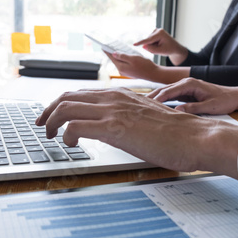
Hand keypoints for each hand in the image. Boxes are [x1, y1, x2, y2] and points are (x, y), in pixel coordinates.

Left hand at [36, 88, 237, 177]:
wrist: (194, 136)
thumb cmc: (176, 133)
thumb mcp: (147, 118)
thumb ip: (128, 117)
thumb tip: (115, 127)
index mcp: (121, 95)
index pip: (81, 93)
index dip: (62, 104)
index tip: (53, 116)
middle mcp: (114, 98)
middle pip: (67, 97)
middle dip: (49, 111)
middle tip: (43, 125)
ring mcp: (113, 111)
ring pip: (66, 108)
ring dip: (52, 122)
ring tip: (51, 136)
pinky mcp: (114, 128)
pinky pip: (75, 127)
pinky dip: (66, 136)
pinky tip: (70, 144)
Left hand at [105, 51, 160, 80]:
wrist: (153, 73)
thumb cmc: (144, 65)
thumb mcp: (133, 58)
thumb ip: (122, 56)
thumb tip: (113, 54)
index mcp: (121, 67)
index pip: (112, 58)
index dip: (107, 51)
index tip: (103, 47)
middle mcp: (122, 71)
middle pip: (115, 60)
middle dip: (113, 53)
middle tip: (110, 45)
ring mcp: (126, 72)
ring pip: (120, 61)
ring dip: (120, 55)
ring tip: (118, 48)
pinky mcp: (130, 72)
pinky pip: (125, 63)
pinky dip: (124, 59)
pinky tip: (126, 54)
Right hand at [134, 28, 187, 64]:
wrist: (175, 47)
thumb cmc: (169, 49)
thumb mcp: (161, 51)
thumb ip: (151, 49)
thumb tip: (143, 46)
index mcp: (160, 33)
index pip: (148, 40)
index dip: (140, 43)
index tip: (134, 44)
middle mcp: (157, 30)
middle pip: (148, 41)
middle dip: (151, 47)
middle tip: (160, 49)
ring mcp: (155, 30)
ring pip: (148, 41)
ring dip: (152, 46)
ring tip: (160, 47)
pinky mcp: (154, 32)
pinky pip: (149, 41)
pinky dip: (153, 44)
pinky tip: (159, 44)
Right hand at [147, 78, 237, 114]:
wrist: (235, 96)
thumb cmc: (225, 100)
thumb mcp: (210, 106)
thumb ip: (193, 108)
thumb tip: (178, 112)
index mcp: (190, 84)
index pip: (169, 91)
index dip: (157, 98)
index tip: (146, 104)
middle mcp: (186, 83)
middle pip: (164, 89)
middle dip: (151, 97)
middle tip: (138, 104)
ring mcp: (186, 86)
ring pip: (166, 92)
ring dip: (155, 98)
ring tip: (142, 106)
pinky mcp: (188, 92)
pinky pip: (172, 95)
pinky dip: (163, 100)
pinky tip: (156, 106)